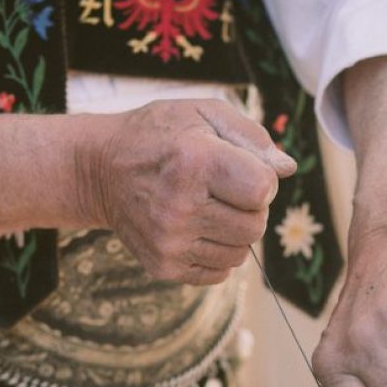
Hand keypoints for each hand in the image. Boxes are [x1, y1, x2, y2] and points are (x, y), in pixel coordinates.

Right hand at [78, 99, 296, 284]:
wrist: (100, 170)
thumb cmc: (159, 136)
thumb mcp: (202, 113)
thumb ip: (252, 137)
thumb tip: (286, 169)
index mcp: (194, 162)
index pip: (263, 190)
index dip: (262, 179)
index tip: (241, 169)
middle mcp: (179, 208)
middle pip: (255, 227)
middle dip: (250, 208)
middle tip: (223, 190)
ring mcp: (169, 242)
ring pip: (240, 253)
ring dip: (234, 232)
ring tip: (208, 208)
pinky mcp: (162, 266)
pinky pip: (219, 272)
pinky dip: (216, 253)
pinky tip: (195, 229)